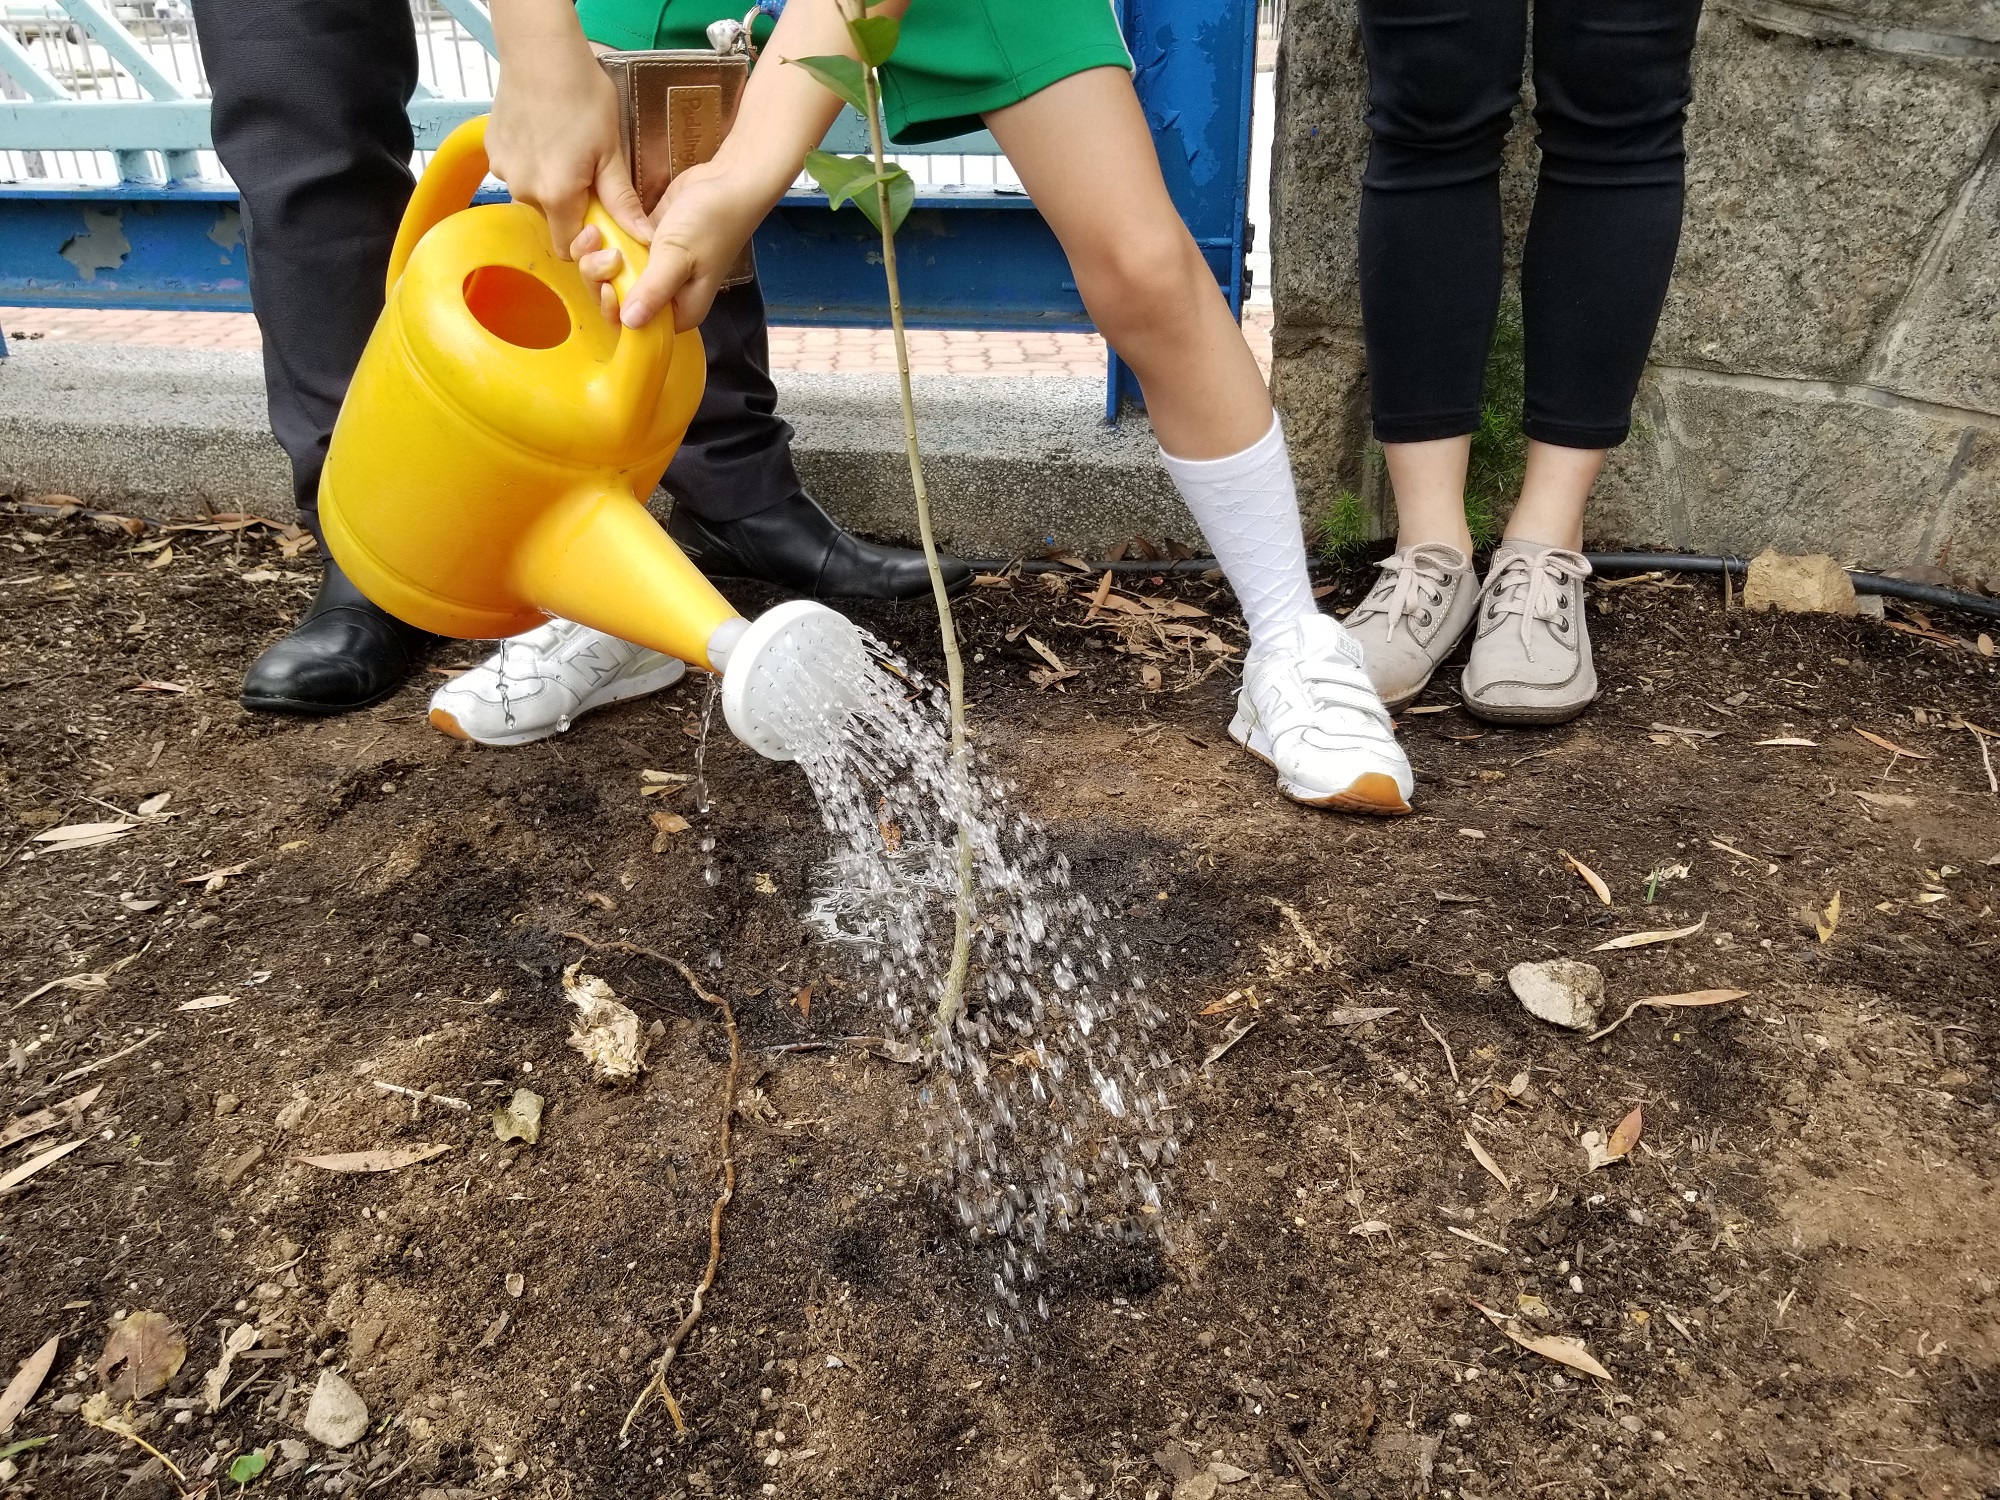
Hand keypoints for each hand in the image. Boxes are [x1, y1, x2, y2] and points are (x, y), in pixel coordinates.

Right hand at [487, 4, 650, 256]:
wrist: (542, 53)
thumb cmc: (583, 96)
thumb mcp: (611, 151)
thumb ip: (622, 201)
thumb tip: (643, 238)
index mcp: (556, 196)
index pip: (567, 247)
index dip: (585, 240)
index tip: (599, 219)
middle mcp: (523, 189)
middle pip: (551, 219)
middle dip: (569, 206)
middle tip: (585, 171)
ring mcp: (503, 170)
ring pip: (531, 194)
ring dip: (548, 184)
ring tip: (564, 148)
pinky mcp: (491, 150)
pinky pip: (515, 171)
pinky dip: (530, 163)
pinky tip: (544, 135)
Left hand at [574, 160, 765, 330]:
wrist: (728, 182)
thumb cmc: (711, 223)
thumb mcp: (678, 258)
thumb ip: (653, 291)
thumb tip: (628, 324)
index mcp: (681, 310)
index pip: (638, 327)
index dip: (616, 312)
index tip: (608, 284)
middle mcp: (667, 295)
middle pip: (620, 302)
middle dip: (601, 279)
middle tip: (603, 253)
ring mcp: (655, 269)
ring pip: (615, 276)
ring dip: (598, 258)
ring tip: (596, 234)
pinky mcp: (647, 246)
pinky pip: (618, 253)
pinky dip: (605, 243)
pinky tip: (597, 228)